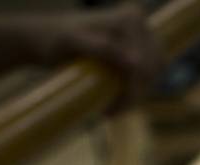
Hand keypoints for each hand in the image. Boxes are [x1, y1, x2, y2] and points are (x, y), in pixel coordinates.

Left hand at [24, 5, 161, 106]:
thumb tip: (135, 63)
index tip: (111, 111)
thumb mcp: (73, 42)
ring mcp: (141, 35)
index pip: (144, 63)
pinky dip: (137, 90)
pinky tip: (118, 100)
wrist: (45, 39)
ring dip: (137, 94)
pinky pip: (150, 74)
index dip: (132, 90)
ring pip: (154, 74)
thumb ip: (102, 49)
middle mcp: (139, 23)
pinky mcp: (139, 47)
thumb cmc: (54, 39)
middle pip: (153, 69)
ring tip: (112, 107)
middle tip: (111, 111)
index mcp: (129, 18)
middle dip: (135, 93)